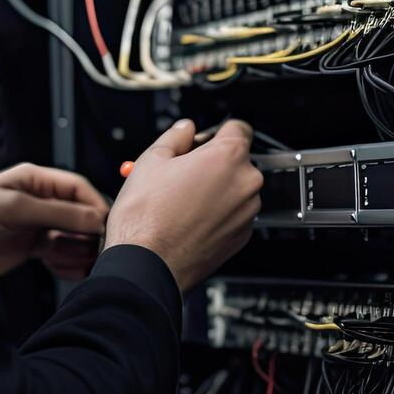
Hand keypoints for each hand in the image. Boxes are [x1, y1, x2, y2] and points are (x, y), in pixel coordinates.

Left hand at [0, 163, 108, 279]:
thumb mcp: (16, 207)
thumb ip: (56, 212)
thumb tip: (93, 218)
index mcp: (36, 181)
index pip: (78, 188)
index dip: (94, 206)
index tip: (104, 226)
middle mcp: (40, 202)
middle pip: (80, 214)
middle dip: (89, 232)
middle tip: (96, 250)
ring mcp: (37, 225)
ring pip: (73, 237)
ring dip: (78, 251)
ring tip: (77, 261)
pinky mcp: (32, 247)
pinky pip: (61, 254)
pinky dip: (67, 264)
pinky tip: (65, 269)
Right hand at [103, 119, 261, 292]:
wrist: (146, 265)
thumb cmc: (147, 216)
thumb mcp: (151, 160)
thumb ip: (175, 137)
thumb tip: (185, 129)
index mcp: (228, 157)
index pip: (239, 127)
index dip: (216, 132)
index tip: (202, 142)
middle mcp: (246, 184)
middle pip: (236, 160)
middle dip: (213, 163)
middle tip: (182, 172)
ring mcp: (247, 213)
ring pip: (235, 189)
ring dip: (215, 189)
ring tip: (181, 199)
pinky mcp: (241, 237)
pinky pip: (233, 214)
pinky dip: (217, 213)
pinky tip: (189, 218)